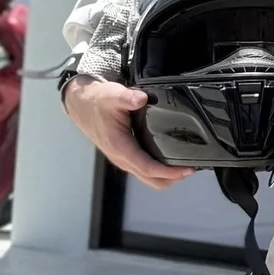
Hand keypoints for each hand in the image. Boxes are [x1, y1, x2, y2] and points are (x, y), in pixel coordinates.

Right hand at [61, 73, 185, 186]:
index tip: (187, 170)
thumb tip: (141, 99)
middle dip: (172, 178)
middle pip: (151, 179)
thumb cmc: (97, 101)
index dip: (169, 172)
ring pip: (147, 177)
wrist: (82, 104)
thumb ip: (128, 97)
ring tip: (184, 166)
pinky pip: (143, 170)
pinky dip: (158, 170)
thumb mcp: (113, 95)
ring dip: (166, 176)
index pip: (147, 167)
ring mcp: (122, 159)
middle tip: (191, 168)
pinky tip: (169, 159)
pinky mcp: (124, 156)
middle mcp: (121, 157)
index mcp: (120, 146)